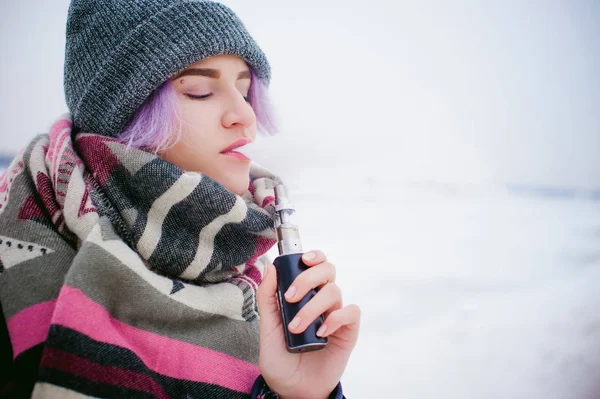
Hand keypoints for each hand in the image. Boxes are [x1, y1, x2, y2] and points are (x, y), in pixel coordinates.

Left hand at [256, 250, 360, 398]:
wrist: (292, 390)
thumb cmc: (280, 359)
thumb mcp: (267, 328)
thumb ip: (267, 298)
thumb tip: (270, 267)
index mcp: (305, 295)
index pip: (315, 265)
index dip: (314, 255)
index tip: (303, 260)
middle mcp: (322, 301)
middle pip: (327, 270)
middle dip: (308, 278)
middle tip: (291, 297)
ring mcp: (335, 315)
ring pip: (333, 292)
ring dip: (312, 307)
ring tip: (297, 328)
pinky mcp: (347, 332)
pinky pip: (350, 312)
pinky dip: (336, 318)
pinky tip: (322, 331)